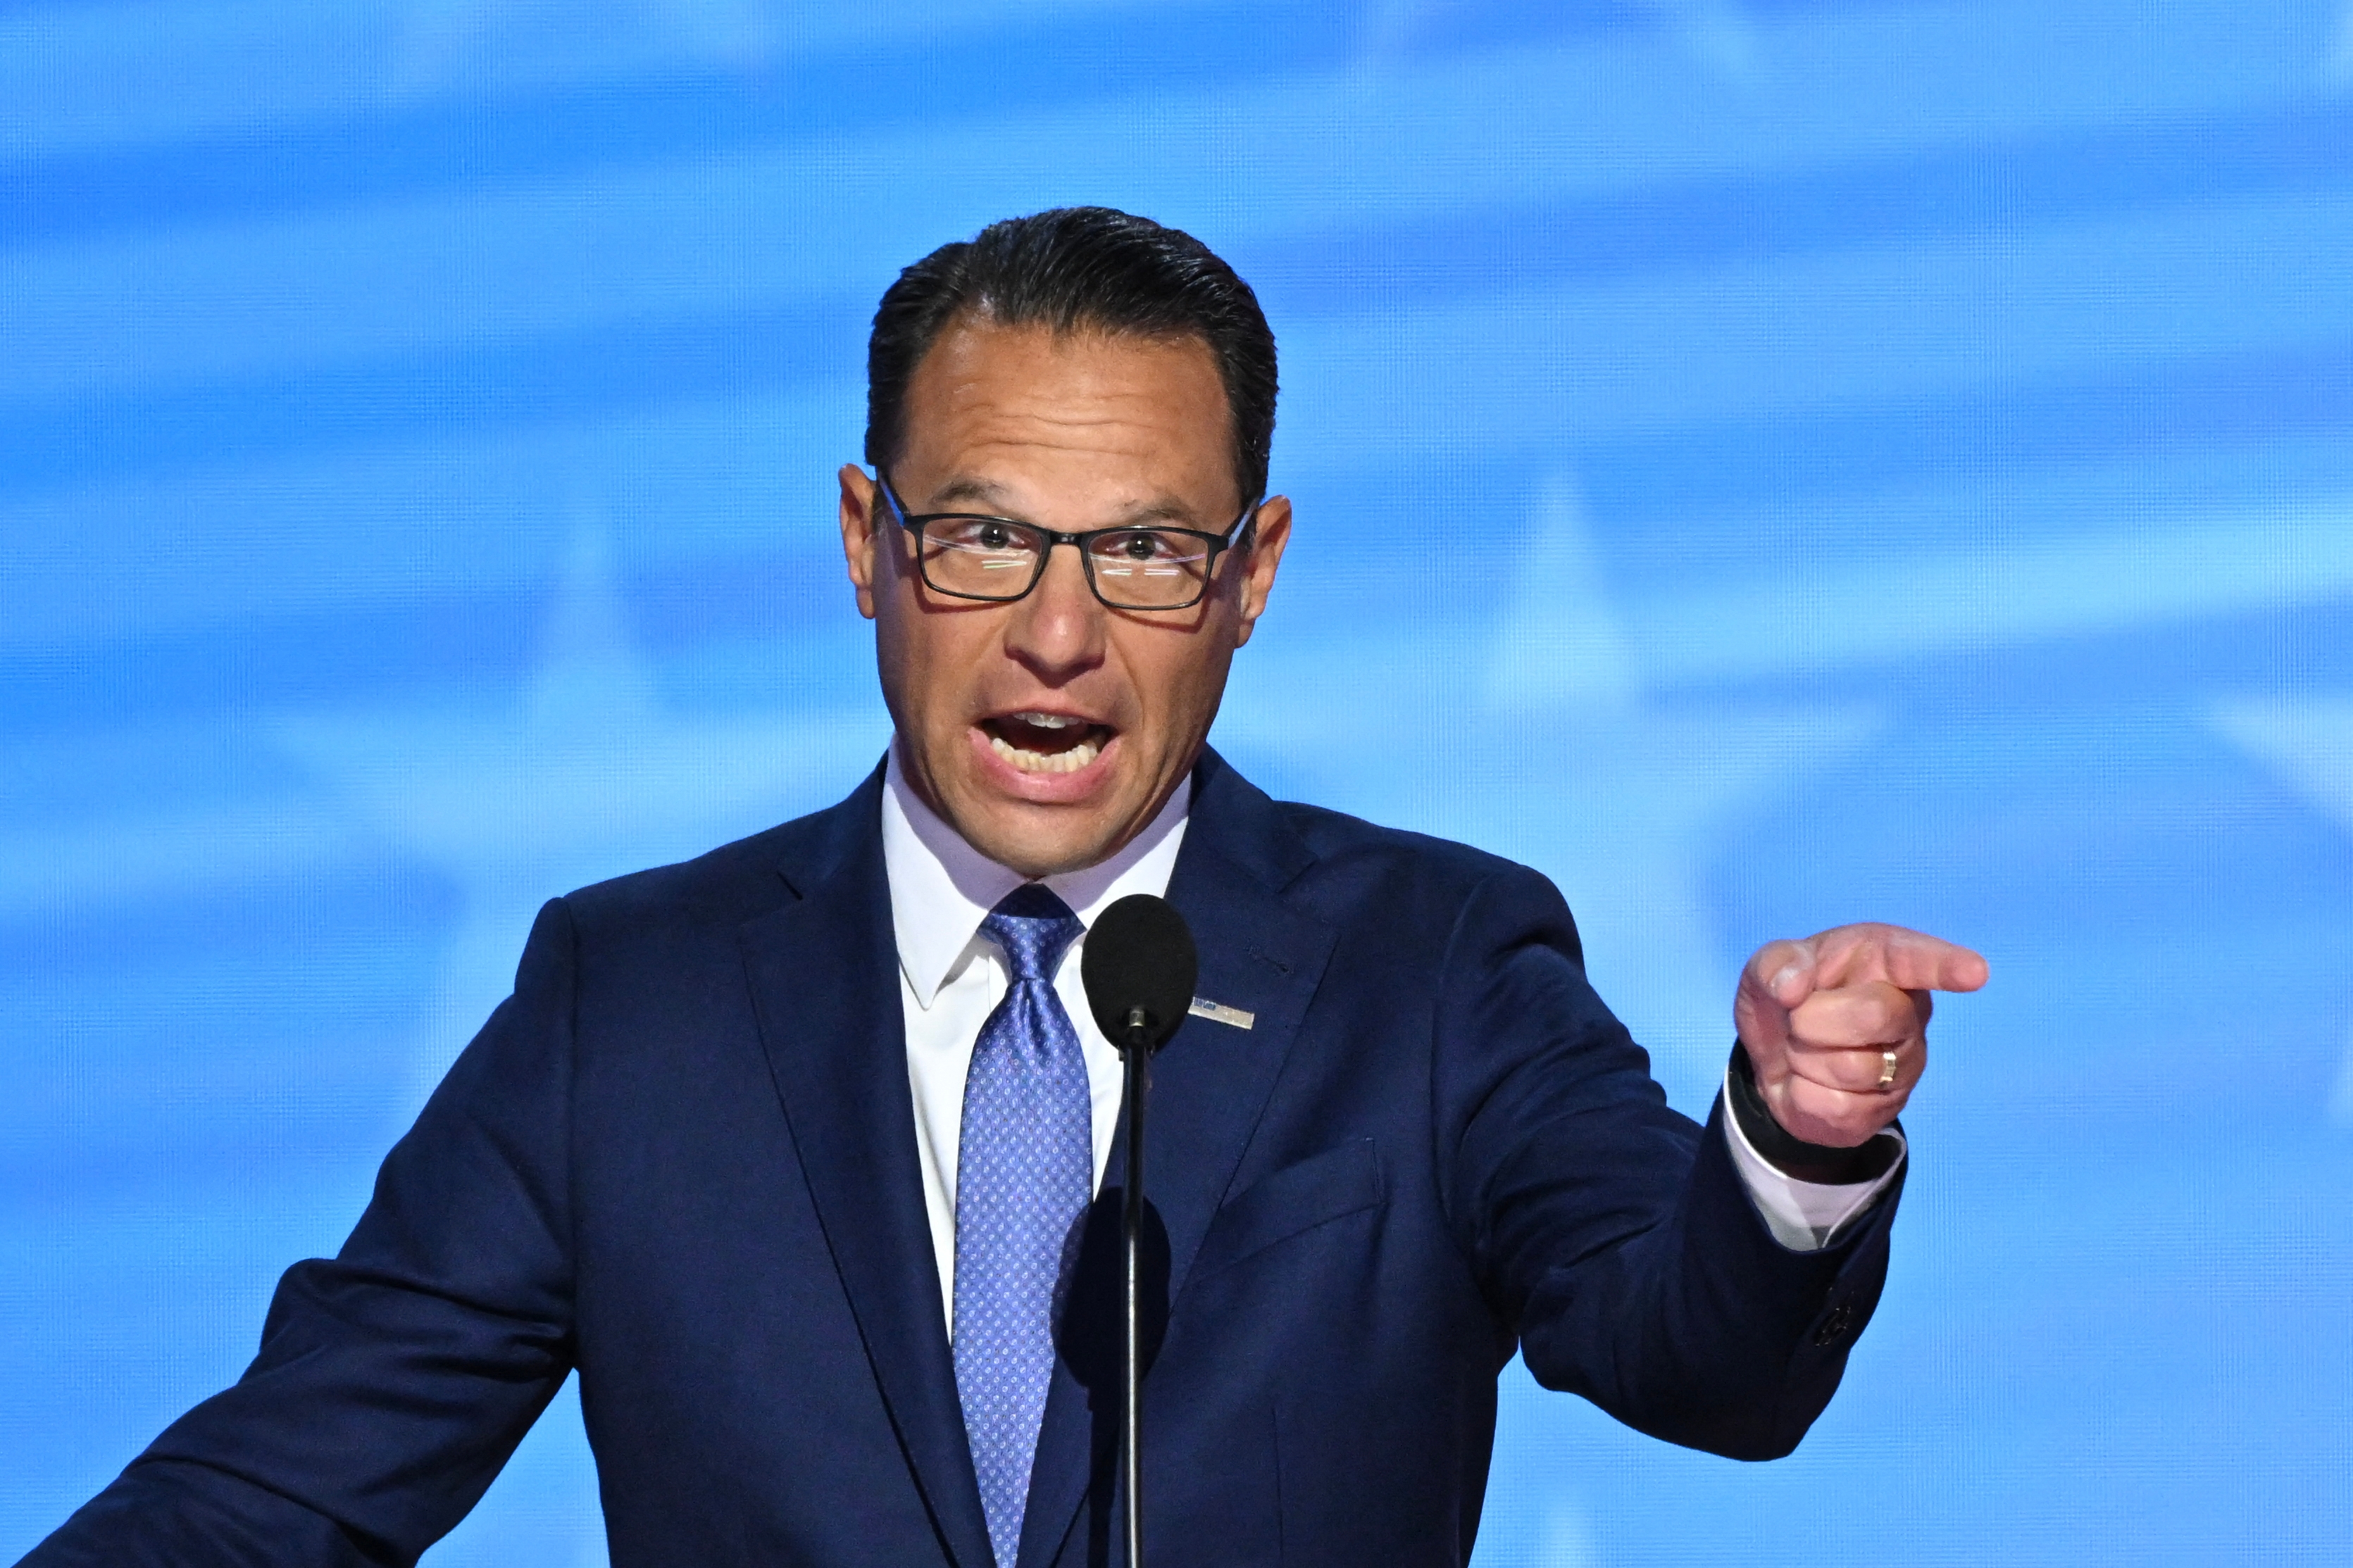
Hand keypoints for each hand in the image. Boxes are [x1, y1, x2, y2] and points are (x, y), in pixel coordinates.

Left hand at [1734, 923, 1988, 1147]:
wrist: (1773, 1059)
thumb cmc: (1786, 998)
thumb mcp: (1766, 971)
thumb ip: (1774, 965)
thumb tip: (1792, 985)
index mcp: (1881, 960)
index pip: (1917, 959)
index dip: (1945, 965)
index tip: (1975, 971)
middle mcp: (1907, 1010)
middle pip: (1875, 1014)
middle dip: (1815, 1018)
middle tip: (1797, 1020)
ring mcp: (1905, 1064)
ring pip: (1854, 1067)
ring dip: (1805, 1058)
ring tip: (1806, 1048)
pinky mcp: (1885, 1109)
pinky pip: (1839, 1107)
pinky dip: (1803, 1093)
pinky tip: (1811, 1081)